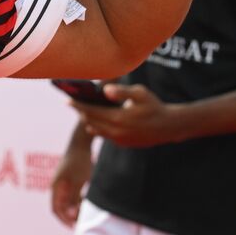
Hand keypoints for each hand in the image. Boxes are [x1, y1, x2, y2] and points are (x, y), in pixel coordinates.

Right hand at [50, 144, 92, 227]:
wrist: (80, 143)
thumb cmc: (80, 161)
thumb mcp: (79, 182)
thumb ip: (73, 199)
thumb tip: (70, 215)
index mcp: (56, 187)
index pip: (56, 209)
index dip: (64, 219)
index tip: (76, 225)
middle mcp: (56, 185)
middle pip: (61, 206)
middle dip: (71, 214)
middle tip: (83, 218)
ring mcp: (61, 182)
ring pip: (66, 200)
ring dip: (75, 207)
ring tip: (86, 209)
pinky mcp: (67, 179)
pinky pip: (70, 194)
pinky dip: (77, 199)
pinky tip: (86, 199)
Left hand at [72, 83, 187, 148]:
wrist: (168, 126)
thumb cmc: (154, 106)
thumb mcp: (140, 93)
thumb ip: (122, 91)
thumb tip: (105, 90)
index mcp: (118, 118)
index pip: (91, 111)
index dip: (78, 106)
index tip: (67, 101)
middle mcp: (116, 131)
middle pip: (91, 121)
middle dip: (81, 112)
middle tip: (73, 105)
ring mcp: (119, 139)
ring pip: (97, 130)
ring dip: (88, 121)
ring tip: (82, 113)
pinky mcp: (123, 143)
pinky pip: (105, 136)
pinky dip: (98, 129)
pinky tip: (94, 124)